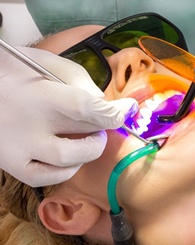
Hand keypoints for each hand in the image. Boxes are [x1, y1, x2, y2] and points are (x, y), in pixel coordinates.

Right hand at [0, 47, 137, 186]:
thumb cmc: (14, 72)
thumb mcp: (46, 62)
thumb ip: (78, 79)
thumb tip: (105, 104)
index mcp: (37, 93)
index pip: (86, 108)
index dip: (113, 112)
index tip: (127, 109)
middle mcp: (27, 125)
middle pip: (82, 134)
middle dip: (104, 128)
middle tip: (105, 120)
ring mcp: (18, 149)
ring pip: (67, 161)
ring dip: (89, 151)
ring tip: (89, 138)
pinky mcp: (13, 165)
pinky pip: (48, 178)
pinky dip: (67, 169)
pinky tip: (71, 157)